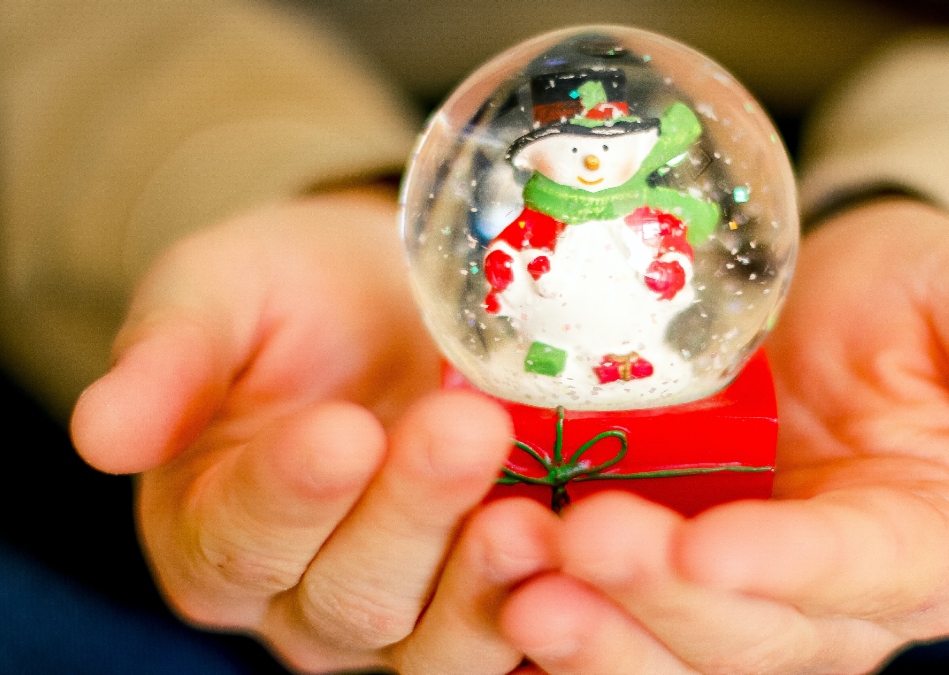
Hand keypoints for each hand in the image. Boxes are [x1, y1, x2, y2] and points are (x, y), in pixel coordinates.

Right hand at [70, 188, 557, 672]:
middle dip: (409, 516)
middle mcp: (298, 596)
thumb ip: (169, 357)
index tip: (340, 430)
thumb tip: (98, 433)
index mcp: (211, 530)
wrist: (391, 299)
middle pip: (347, 595)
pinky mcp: (482, 600)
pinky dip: (548, 603)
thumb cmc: (295, 295)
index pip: (239, 539)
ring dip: (484, 581)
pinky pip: (513, 633)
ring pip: (430, 638)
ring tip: (531, 515)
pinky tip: (583, 548)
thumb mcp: (219, 294)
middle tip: (464, 431)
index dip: (289, 496)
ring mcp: (399, 611)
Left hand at [497, 198, 948, 673]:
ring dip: (592, 628)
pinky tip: (485, 573)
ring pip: (670, 652)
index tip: (708, 537)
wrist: (822, 308)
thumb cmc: (911, 299)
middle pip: (747, 637)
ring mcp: (740, 601)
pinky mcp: (663, 581)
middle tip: (570, 543)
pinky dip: (555, 612)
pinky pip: (613, 621)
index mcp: (922, 547)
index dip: (786, 568)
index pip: (857, 576)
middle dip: (658, 601)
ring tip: (510, 572)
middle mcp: (830, 602)